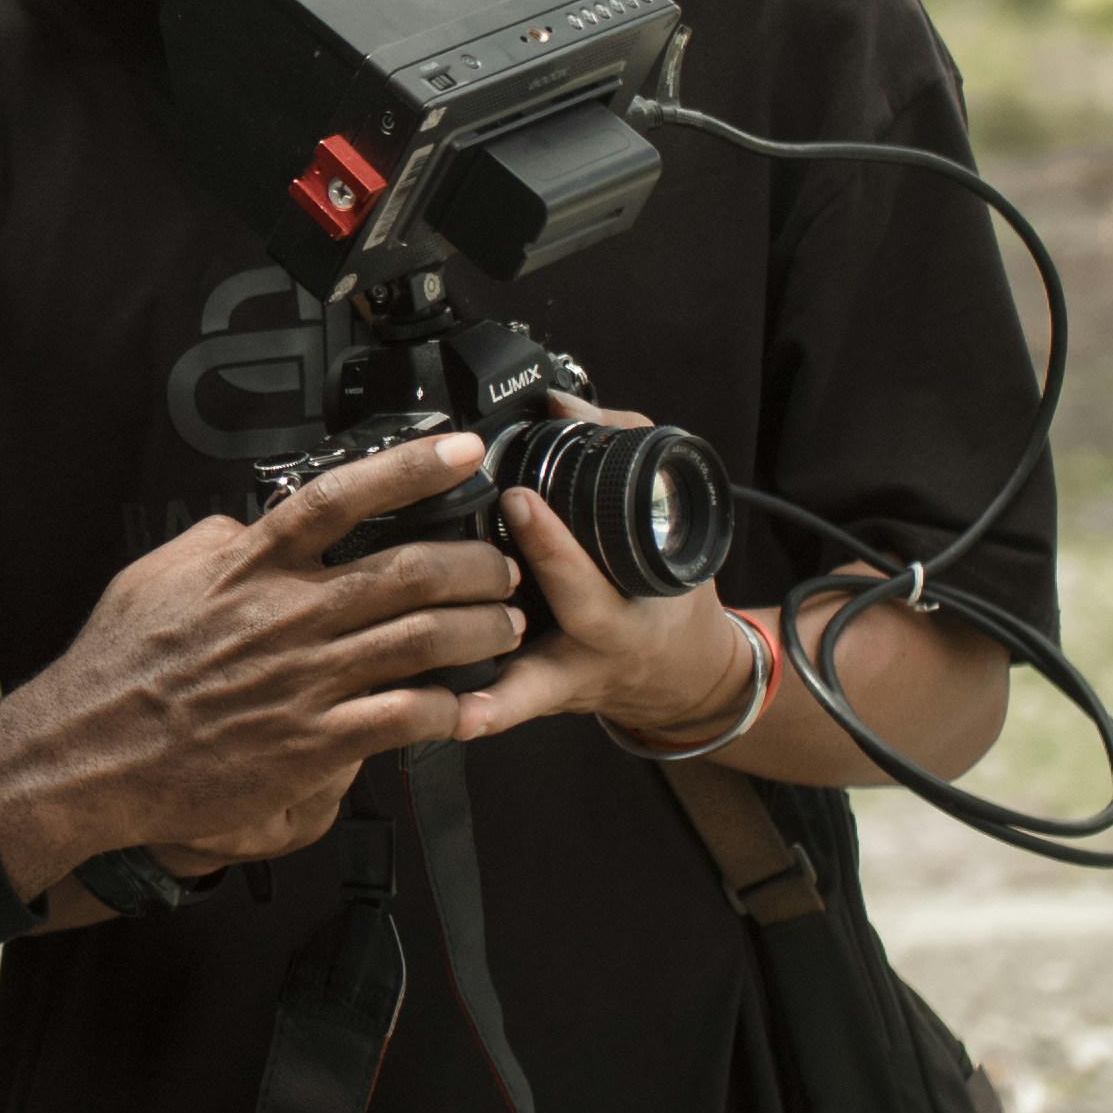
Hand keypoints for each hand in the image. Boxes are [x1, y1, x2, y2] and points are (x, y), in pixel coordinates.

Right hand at [0, 435, 528, 895]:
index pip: (341, 499)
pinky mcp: (313, 745)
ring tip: (508, 627)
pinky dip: (447, 710)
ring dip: (480, 631)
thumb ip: (211, 544)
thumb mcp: (151, 577)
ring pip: (421, 642)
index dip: (409, 468)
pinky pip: (403, 718)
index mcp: (249, 569)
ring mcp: (305, 682)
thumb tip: (247, 526)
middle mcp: (286, 617)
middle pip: (407, 571)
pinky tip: (467, 708)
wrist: (89, 755)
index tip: (462, 450)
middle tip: (504, 564)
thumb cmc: (117, 670)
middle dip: (475, 563)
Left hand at [474, 400, 744, 750]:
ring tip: (446, 693)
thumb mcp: (664, 516)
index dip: (556, 546)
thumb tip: (556, 400)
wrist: (680, 673)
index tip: (520, 500)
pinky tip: (432, 712)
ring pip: (522, 698)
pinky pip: (500, 710)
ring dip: (487, 697)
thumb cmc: (664, 593)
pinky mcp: (533, 701)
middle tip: (468, 569)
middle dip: (507, 612)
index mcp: (628, 613)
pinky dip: (472, 710)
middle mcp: (592, 657)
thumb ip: (618, 449)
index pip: (593, 580)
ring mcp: (560, 686)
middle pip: (561, 639)